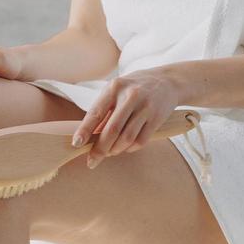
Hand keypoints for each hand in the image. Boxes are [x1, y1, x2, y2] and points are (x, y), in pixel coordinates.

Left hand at [70, 67, 196, 167]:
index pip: (96, 112)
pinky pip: (141, 140)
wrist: (167, 82)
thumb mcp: (116, 92)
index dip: (85, 130)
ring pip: (127, 138)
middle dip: (100, 149)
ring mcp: (145, 107)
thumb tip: (89, 137)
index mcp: (114, 88)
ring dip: (115, 150)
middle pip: (112, 129)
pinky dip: (130, 148)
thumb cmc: (134, 88)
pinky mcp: (157, 118)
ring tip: (110, 153)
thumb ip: (103, 112)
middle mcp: (130, 96)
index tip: (76, 144)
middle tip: (92, 161)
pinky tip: (126, 147)